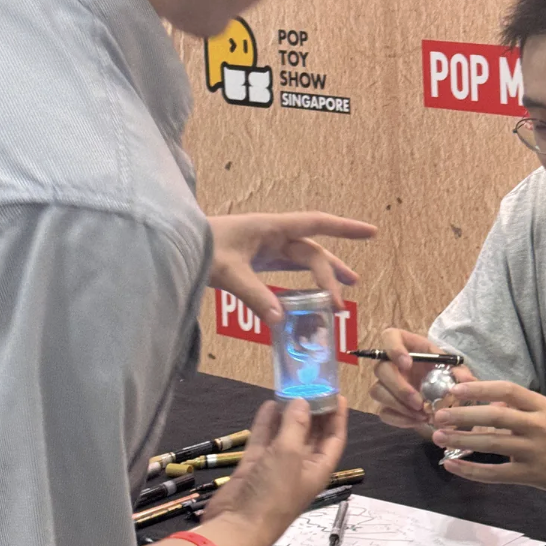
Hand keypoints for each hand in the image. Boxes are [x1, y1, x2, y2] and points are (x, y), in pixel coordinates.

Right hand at [201, 396, 347, 545]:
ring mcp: (275, 467)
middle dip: (312, 412)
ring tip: (289, 389)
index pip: (334, 439)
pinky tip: (268, 404)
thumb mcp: (290, 454)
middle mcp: (299, 467)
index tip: (337, 394)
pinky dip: (266, 423)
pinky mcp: (254, 467)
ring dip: (288, 414)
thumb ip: (296, 425)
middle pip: (311, 434)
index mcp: (318, 469)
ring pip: (285, 435)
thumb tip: (302, 401)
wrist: (237, 526)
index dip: (338, 417)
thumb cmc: (274, 492)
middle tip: (310, 384)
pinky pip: (263, 440)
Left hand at [208, 211, 375, 323]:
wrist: (173, 243)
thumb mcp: (226, 272)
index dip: (345, 228)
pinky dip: (301, 282)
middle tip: (340, 303)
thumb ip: (253, 295)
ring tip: (346, 291)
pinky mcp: (256, 259)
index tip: (372, 232)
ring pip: (303, 260)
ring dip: (324, 275)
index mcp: (271, 227)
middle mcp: (272, 234)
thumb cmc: (200, 249)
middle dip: (330, 275)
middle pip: (312, 252)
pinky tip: (308, 297)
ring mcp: (265, 247)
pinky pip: (287, 270)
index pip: (316, 224)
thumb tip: (281, 321)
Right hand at [369, 328, 475, 437]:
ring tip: (422, 414)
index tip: (408, 364)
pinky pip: (384, 412)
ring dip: (399, 405)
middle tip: (419, 402)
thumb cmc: (443, 370)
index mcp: (405, 345)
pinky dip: (400, 419)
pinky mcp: (386, 404)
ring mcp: (385, 384)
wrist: (441, 392)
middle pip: (381, 369)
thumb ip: (460, 371)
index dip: (394, 349)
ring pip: (378, 392)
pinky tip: (416, 421)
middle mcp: (390, 362)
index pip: (389, 337)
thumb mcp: (454, 367)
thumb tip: (468, 380)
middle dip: (399, 387)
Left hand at [430, 381, 545, 493]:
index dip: (480, 388)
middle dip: (463, 415)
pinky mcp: (532, 475)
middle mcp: (537, 425)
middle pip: (495, 416)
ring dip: (462, 440)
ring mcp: (534, 451)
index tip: (456, 389)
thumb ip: (520, 410)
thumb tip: (488, 406)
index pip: (507, 390)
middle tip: (438, 414)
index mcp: (541, 405)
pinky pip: (496, 473)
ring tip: (438, 437)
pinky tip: (453, 466)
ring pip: (491, 443)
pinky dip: (472, 470)